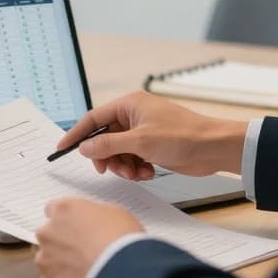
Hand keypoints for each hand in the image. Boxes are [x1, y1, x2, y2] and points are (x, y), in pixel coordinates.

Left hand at [35, 198, 144, 277]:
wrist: (123, 274)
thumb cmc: (122, 241)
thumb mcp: (114, 213)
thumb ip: (93, 213)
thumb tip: (92, 220)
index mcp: (64, 209)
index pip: (54, 209)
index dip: (67, 220)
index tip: (75, 227)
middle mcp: (48, 231)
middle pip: (48, 234)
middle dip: (61, 241)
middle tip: (82, 250)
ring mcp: (45, 258)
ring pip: (47, 259)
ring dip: (60, 263)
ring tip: (84, 269)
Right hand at [58, 91, 247, 179]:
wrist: (214, 148)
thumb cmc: (182, 136)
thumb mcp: (140, 142)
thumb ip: (108, 145)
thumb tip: (85, 148)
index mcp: (129, 104)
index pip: (94, 118)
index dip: (77, 133)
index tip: (63, 148)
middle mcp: (134, 115)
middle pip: (105, 138)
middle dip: (106, 156)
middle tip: (109, 170)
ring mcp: (143, 131)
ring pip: (118, 151)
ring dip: (123, 165)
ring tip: (136, 173)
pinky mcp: (152, 146)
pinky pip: (132, 158)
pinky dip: (136, 168)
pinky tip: (147, 172)